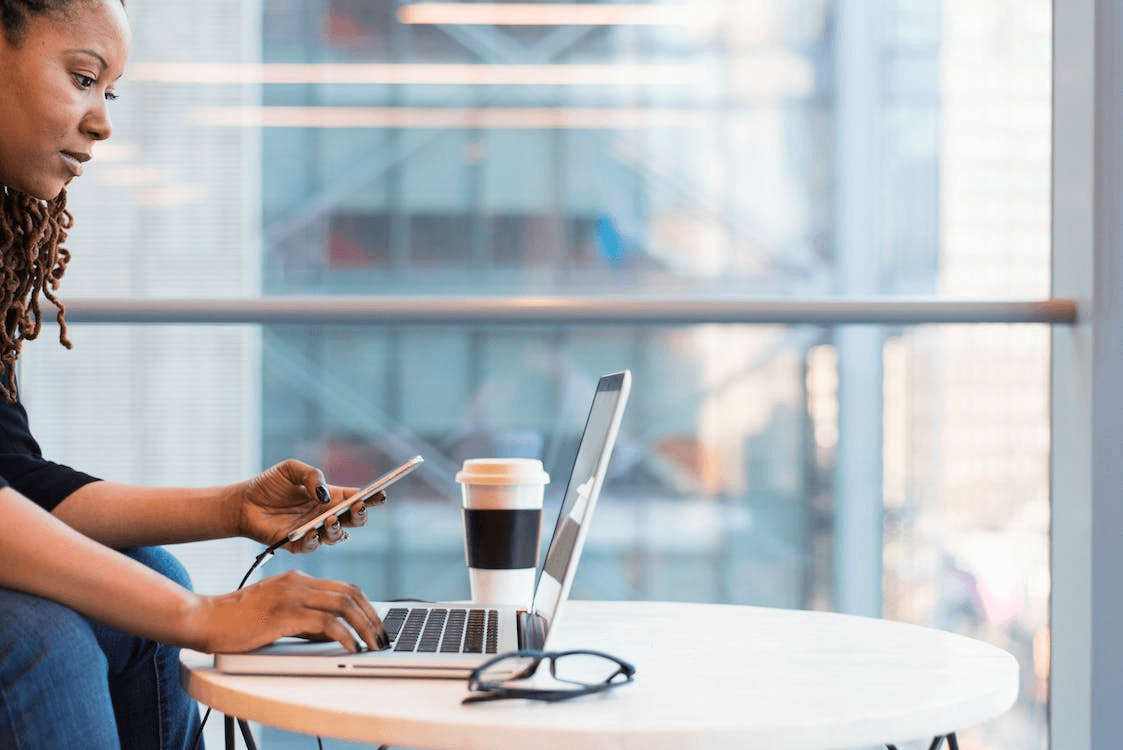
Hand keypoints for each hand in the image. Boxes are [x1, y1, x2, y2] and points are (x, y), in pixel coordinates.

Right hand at [190, 570, 389, 653]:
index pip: (345, 587)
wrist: (205, 619)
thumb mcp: (277, 612)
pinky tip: (351, 648)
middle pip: (350, 593)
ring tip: (373, 645)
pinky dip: (344, 636)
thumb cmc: (237, 620)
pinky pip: (325, 623)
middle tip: (382, 637)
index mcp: (298, 579)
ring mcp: (291, 596)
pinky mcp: (284, 615)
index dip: (367, 606)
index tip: (377, 624)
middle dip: (372, 617)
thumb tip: (333, 633)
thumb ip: (305, 617)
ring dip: (364, 626)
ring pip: (343, 605)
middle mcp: (298, 583)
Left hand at [232, 459, 384, 553]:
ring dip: (337, 530)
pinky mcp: (297, 545)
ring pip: (337, 537)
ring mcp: (313, 531)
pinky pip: (312, 547)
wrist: (242, 503)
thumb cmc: (269, 485)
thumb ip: (311, 476)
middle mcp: (326, 515)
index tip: (380, 494)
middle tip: (357, 507)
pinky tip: (311, 532)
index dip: (372, 497)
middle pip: (354, 520)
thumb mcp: (291, 469)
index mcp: (330, 497)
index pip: (357, 498)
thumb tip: (324, 494)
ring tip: (330, 520)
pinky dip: (314, 541)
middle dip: (360, 515)